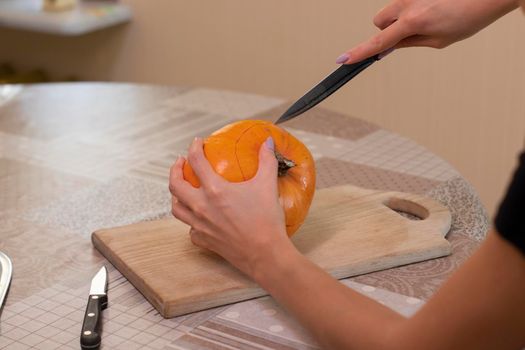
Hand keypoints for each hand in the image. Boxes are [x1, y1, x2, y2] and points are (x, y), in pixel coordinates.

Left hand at [168, 137, 293, 278]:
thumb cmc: (267, 219)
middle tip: (181, 163)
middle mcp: (201, 207)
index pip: (196, 162)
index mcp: (214, 190)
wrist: (266, 254)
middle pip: (175, 185)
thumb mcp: (267, 185)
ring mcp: (200, 225)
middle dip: (175, 170)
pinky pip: (190, 229)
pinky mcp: (204, 241)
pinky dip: (191, 221)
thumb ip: (266, 160)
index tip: (198, 143)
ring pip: (176, 208)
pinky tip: (198, 218)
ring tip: (182, 189)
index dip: (194, 148)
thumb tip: (268, 142)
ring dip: (176, 196)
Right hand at [337, 0, 519, 63]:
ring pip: (391, 9)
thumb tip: (389, 47)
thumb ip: (409, 43)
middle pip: (379, 20)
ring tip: (428, 16)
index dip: (360, 53)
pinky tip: (433, 6)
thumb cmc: (468, 18)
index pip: (379, 41)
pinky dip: (413, 6)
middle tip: (408, 33)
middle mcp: (408, 4)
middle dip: (386, 29)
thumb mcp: (439, 41)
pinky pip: (404, 0)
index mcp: (414, 22)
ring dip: (400, 17)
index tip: (343, 60)